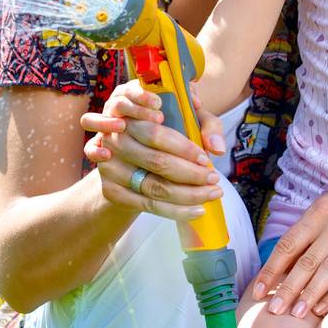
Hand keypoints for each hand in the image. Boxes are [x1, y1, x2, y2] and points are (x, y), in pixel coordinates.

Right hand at [78, 80, 223, 222]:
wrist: (128, 157)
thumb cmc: (163, 134)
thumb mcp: (185, 120)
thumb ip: (206, 124)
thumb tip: (216, 147)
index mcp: (130, 116)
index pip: (156, 135)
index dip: (184, 149)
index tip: (205, 159)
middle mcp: (115, 141)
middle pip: (157, 162)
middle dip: (191, 173)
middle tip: (214, 177)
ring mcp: (110, 168)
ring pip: (154, 186)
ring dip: (189, 194)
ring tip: (213, 193)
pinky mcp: (111, 191)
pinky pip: (148, 205)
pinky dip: (176, 211)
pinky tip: (198, 210)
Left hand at [251, 170, 327, 320]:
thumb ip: (309, 227)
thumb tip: (285, 257)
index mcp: (320, 212)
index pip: (288, 244)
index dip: (271, 269)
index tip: (257, 289)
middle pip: (305, 263)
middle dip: (286, 289)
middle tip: (272, 310)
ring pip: (327, 273)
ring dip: (309, 296)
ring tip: (294, 314)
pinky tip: (322, 309)